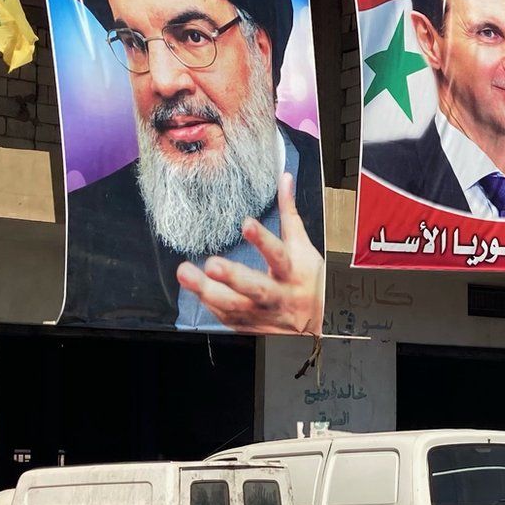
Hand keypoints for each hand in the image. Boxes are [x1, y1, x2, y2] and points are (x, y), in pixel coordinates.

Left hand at [176, 172, 324, 334]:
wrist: (318, 325)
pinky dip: (208, 302)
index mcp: (293, 272)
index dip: (263, 240)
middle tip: (212, 265)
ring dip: (208, 292)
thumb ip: (289, 214)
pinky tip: (194, 288)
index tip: (246, 224)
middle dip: (233, 277)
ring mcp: (263, 314)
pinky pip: (226, 317)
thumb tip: (284, 178)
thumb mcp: (303, 247)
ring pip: (235, 306)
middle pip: (256, 288)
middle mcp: (279, 295)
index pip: (279, 255)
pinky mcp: (250, 326)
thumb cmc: (308, 280)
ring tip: (185, 273)